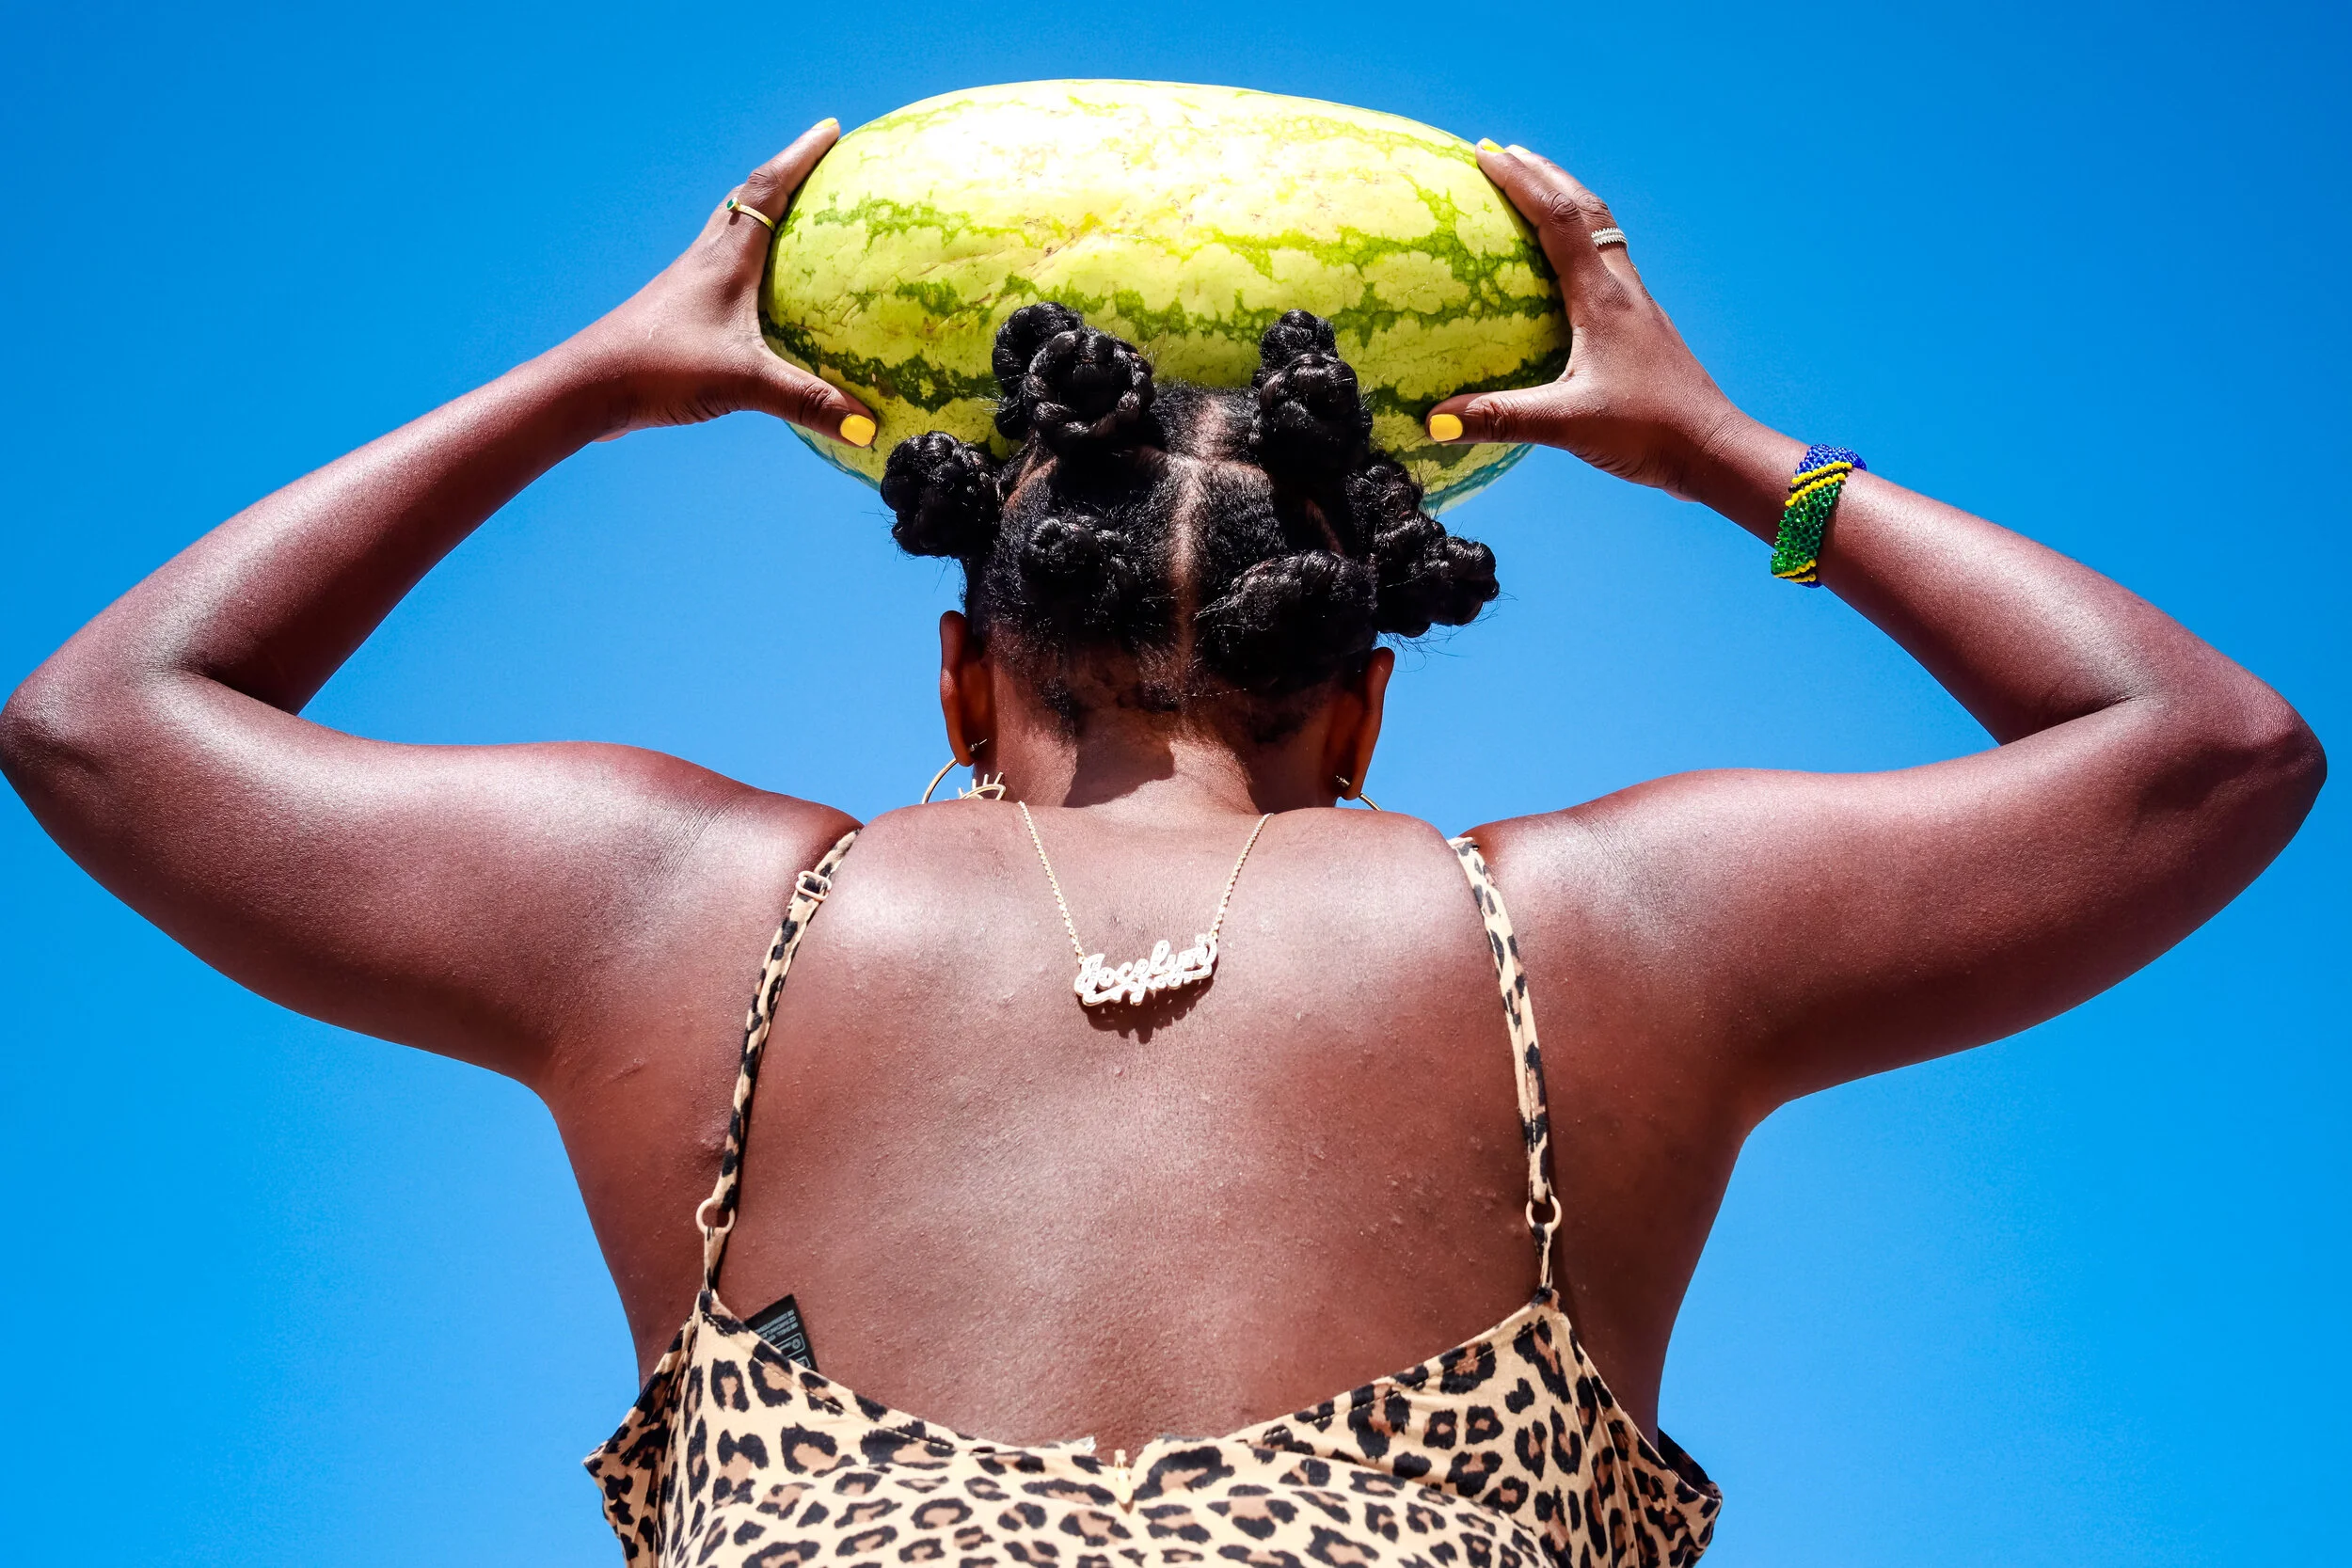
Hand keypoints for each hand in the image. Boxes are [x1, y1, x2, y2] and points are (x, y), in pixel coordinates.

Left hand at [569, 120, 874, 444]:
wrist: (588, 386)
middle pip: (744, 200)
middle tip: (817, 165)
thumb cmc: (659, 369)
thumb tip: (866, 426)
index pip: (768, 189)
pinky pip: (721, 274)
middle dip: (783, 177)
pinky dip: (746, 267)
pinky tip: (760, 298)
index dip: (801, 155)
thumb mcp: (743, 384)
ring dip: (759, 217)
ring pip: (728, 234)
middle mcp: (705, 261)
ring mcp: (687, 285)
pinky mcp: (678, 314)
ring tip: (793, 220)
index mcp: (725, 259)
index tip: (830, 129)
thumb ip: (807, 402)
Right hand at [1427, 146, 1739, 495]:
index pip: (1559, 219)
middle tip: (1504, 152)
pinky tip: (1562, 267)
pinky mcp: (1641, 327)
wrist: (1712, 449)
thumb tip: (1434, 423)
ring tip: (1534, 189)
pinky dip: (1578, 242)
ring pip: (1601, 231)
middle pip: (1586, 209)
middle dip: (1543, 174)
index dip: (1522, 182)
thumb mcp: (1568, 426)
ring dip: (1566, 201)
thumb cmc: (1648, 431)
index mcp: (1603, 299)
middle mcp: (1622, 290)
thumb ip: (1501, 419)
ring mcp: (1636, 306)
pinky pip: (1606, 264)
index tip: (1485, 154)